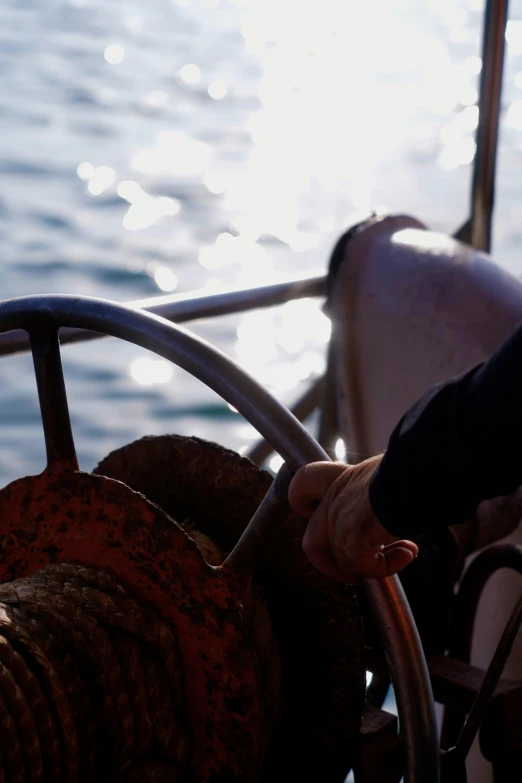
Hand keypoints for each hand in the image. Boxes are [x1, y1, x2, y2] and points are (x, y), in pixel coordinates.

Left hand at [288, 457, 417, 581]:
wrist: (420, 469)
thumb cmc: (415, 466)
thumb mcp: (388, 469)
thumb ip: (380, 487)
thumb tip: (399, 498)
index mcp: (342, 477)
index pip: (304, 483)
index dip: (305, 505)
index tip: (327, 519)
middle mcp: (334, 497)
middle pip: (311, 543)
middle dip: (334, 565)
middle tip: (361, 566)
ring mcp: (339, 519)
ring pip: (337, 561)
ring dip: (369, 568)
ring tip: (400, 555)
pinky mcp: (351, 539)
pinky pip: (361, 567)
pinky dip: (386, 567)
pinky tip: (409, 553)